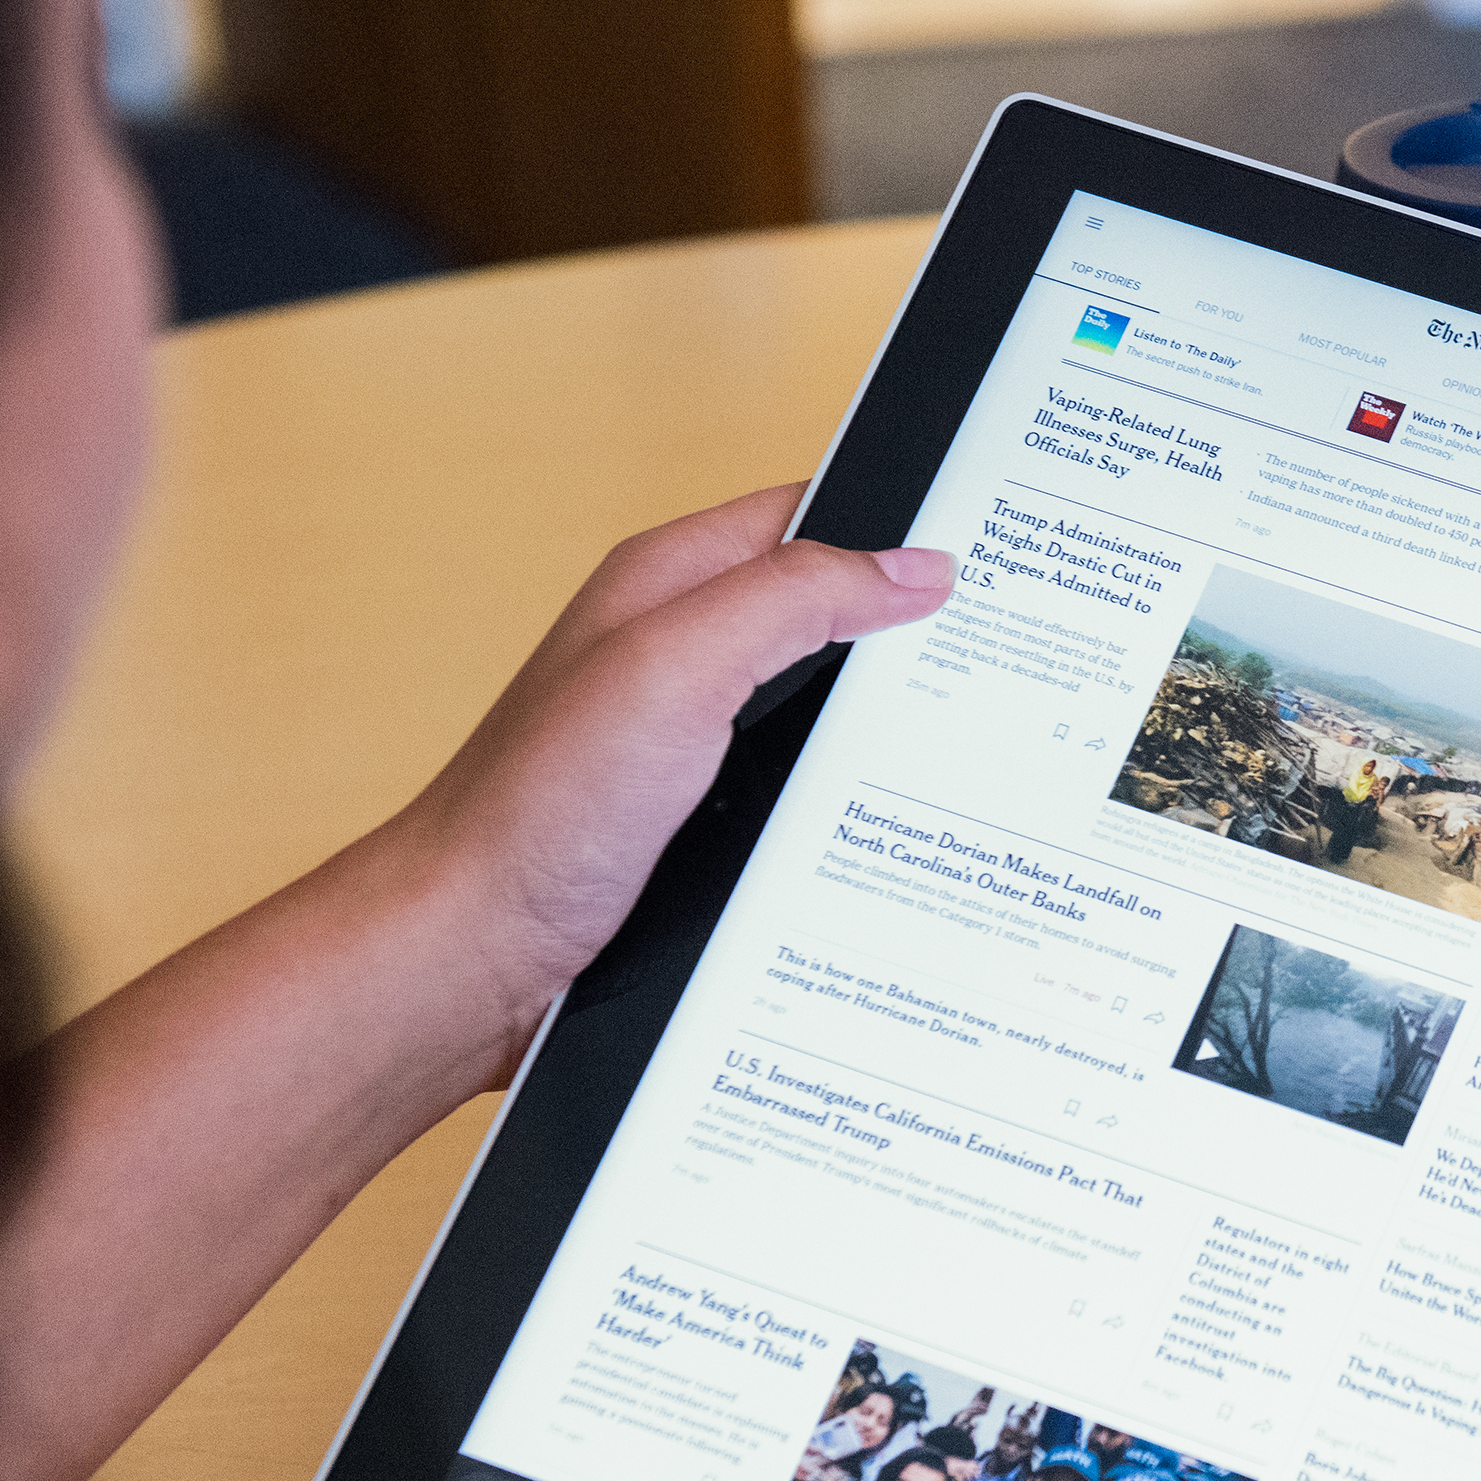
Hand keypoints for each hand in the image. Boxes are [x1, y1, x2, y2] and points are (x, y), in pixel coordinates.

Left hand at [371, 487, 952, 1086]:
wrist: (469, 963)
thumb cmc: (533, 816)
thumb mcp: (673, 670)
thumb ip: (792, 600)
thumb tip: (912, 566)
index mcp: (670, 585)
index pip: (815, 517)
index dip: (900, 529)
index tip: (991, 554)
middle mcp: (684, 657)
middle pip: (835, 620)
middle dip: (915, 641)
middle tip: (1010, 662)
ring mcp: (695, 746)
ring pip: (828, 717)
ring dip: (887, 741)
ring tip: (976, 752)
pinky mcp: (705, 827)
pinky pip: (806, 796)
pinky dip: (855, 812)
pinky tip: (900, 836)